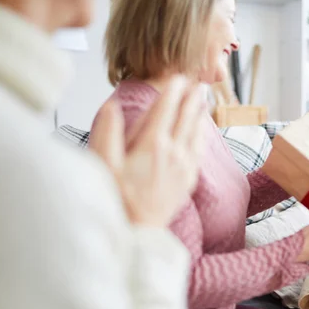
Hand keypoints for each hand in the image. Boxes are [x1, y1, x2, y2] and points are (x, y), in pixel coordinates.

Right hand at [89, 76, 205, 227]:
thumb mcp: (104, 165)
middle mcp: (173, 153)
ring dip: (200, 114)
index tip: (178, 77)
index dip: (172, 91)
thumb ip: (107, 133)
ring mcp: (184, 167)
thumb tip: (111, 106)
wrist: (138, 232)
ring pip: (196, 133)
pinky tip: (202, 132)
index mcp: (152, 145)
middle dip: (192, 98)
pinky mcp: (188, 181)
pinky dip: (201, 136)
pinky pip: (199, 152)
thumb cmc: (116, 199)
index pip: (165, 110)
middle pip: (186, 118)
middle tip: (198, 82)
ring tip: (204, 100)